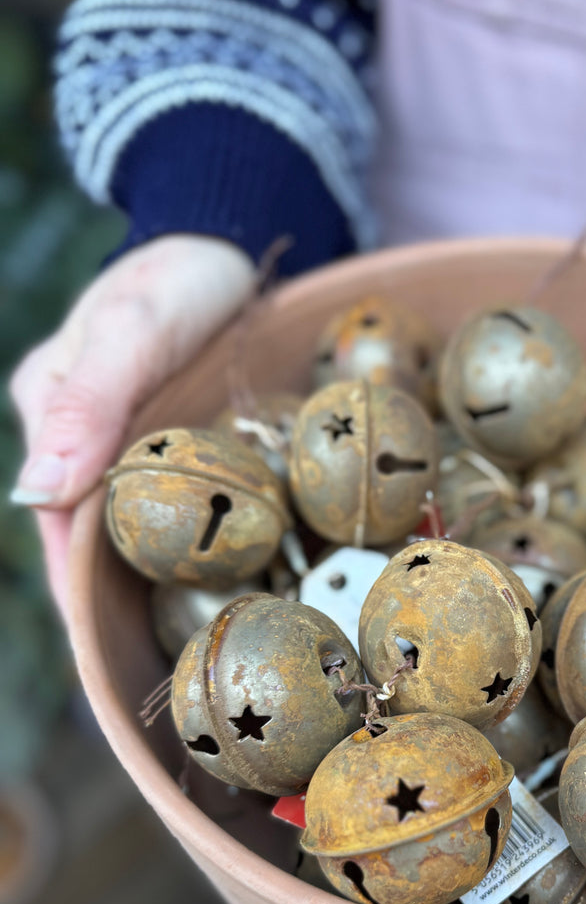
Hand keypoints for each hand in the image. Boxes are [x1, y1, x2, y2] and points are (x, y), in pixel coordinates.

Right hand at [9, 235, 256, 617]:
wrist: (230, 240)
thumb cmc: (180, 276)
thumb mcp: (133, 329)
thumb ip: (89, 405)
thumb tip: (38, 493)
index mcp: (51, 414)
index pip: (56, 525)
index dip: (80, 592)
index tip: (109, 651)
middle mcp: (82, 436)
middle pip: (92, 536)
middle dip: (120, 601)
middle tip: (166, 663)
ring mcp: (128, 440)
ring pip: (134, 526)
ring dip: (159, 576)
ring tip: (200, 640)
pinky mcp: (173, 440)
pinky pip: (175, 503)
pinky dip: (194, 540)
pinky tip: (229, 578)